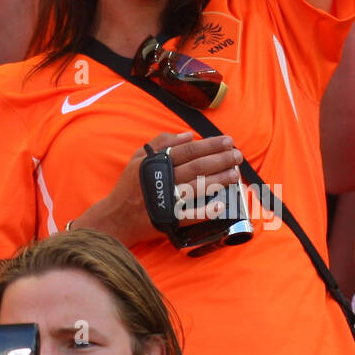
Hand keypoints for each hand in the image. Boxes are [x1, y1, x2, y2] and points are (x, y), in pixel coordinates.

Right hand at [82, 131, 245, 248]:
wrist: (116, 217)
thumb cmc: (129, 185)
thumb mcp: (139, 158)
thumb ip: (161, 143)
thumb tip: (188, 135)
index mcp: (156, 163)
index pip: (189, 150)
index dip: (210, 144)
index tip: (227, 141)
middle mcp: (163, 179)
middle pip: (197, 166)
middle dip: (221, 159)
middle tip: (238, 155)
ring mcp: (167, 200)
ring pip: (198, 187)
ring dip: (219, 180)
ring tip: (235, 173)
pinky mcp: (169, 219)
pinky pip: (191, 214)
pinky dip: (206, 210)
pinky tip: (221, 204)